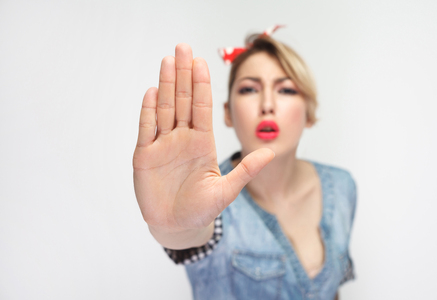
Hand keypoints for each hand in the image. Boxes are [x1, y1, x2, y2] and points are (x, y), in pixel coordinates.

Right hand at [133, 44, 273, 246]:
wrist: (177, 226)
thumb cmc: (202, 209)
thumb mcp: (227, 191)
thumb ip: (246, 170)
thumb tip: (270, 152)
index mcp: (202, 142)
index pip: (202, 107)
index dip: (201, 85)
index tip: (202, 62)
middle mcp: (182, 138)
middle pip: (182, 100)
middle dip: (183, 74)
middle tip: (183, 48)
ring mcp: (163, 144)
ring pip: (164, 108)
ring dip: (165, 84)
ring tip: (168, 61)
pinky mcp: (144, 155)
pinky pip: (146, 128)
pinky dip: (147, 110)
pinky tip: (152, 91)